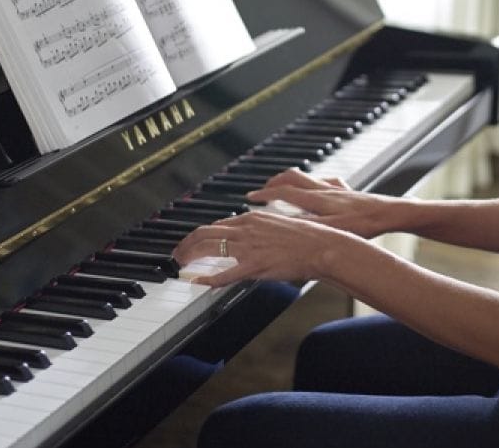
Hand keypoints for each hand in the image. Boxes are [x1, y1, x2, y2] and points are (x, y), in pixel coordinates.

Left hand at [170, 209, 354, 287]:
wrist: (321, 245)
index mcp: (252, 218)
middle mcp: (246, 228)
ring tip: (180, 263)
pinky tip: (198, 280)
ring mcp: (248, 247)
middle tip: (177, 253)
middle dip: (186, 243)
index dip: (200, 234)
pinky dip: (208, 278)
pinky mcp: (254, 265)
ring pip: (208, 247)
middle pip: (204, 232)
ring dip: (190, 255)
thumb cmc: (307, 237)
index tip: (192, 242)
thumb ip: (261, 229)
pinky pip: (225, 273)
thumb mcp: (279, 225)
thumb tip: (251, 236)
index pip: (217, 225)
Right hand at [246, 167, 403, 239]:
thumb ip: (307, 227)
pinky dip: (314, 184)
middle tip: (260, 192)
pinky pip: (325, 182)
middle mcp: (324, 190)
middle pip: (292, 178)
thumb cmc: (365, 224)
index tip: (250, 198)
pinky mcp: (347, 191)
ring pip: (306, 178)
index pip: (284, 192)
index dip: (264, 194)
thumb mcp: (333, 230)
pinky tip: (316, 190)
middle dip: (273, 183)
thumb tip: (284, 227)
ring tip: (281, 189)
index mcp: (317, 200)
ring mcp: (335, 188)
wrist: (391, 213)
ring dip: (290, 181)